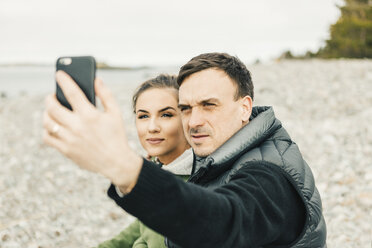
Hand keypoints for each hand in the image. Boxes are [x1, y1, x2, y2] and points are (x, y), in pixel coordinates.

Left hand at [43, 71, 141, 192]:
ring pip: (47, 121)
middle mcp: (77, 126)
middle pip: (52, 107)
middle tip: (53, 96)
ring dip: (46, 113)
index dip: (64, 80)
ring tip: (51, 110)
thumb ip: (106, 95)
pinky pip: (47, 137)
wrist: (115, 162)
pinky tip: (52, 126)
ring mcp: (69, 139)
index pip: (72, 92)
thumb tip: (96, 80)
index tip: (59, 73)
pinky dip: (47, 129)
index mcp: (90, 115)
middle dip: (50, 98)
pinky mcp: (65, 150)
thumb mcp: (116, 113)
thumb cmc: (116, 135)